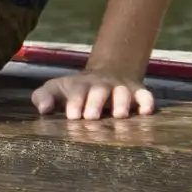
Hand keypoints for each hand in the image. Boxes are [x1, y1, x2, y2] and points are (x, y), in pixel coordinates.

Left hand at [31, 72, 156, 119]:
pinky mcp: (138, 92)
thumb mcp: (56, 89)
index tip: (72, 116)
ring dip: (121, 103)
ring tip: (119, 116)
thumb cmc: (75, 89)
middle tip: (90, 118)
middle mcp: (101, 85)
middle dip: (95, 102)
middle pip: (99, 90)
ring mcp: (121, 88)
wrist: (106, 74)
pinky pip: (146, 95)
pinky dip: (147, 102)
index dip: (74, 102)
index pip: (77, 90)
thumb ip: (43, 97)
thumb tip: (43, 109)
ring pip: (123, 92)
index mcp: (80, 85)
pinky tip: (146, 112)